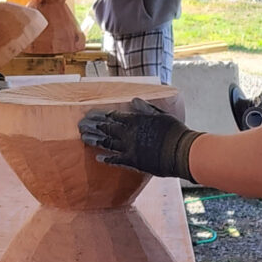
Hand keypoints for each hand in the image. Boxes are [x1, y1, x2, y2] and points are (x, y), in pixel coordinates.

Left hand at [78, 98, 202, 179]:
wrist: (181, 151)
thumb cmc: (174, 131)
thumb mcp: (161, 115)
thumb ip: (145, 108)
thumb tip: (133, 100)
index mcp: (135, 120)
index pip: (114, 116)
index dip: (102, 115)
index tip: (91, 114)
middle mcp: (129, 133)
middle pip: (106, 128)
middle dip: (93, 125)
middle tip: (80, 124)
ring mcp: (129, 148)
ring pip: (106, 143)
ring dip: (94, 139)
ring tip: (83, 136)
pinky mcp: (133, 161)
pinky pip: (116, 160)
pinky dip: (106, 158)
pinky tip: (97, 157)